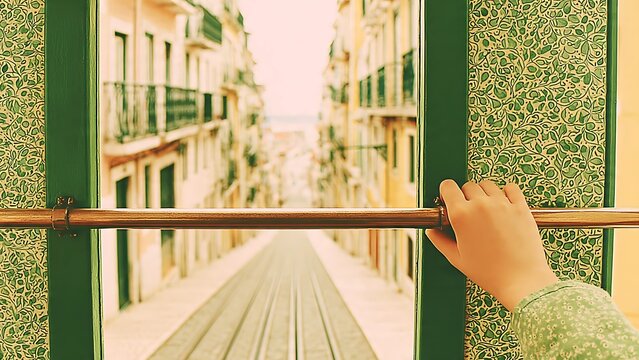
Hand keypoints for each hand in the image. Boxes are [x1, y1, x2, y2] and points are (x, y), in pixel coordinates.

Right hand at [426, 179, 557, 310]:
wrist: (521, 280)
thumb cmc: (488, 272)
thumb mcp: (457, 259)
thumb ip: (440, 241)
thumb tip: (431, 231)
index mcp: (461, 215)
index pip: (448, 186)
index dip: (446, 192)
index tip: (449, 200)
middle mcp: (481, 205)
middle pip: (468, 186)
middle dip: (465, 196)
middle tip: (468, 212)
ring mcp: (502, 204)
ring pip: (488, 185)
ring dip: (484, 193)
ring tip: (486, 209)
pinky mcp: (520, 207)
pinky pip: (511, 188)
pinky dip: (506, 192)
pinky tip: (503, 204)